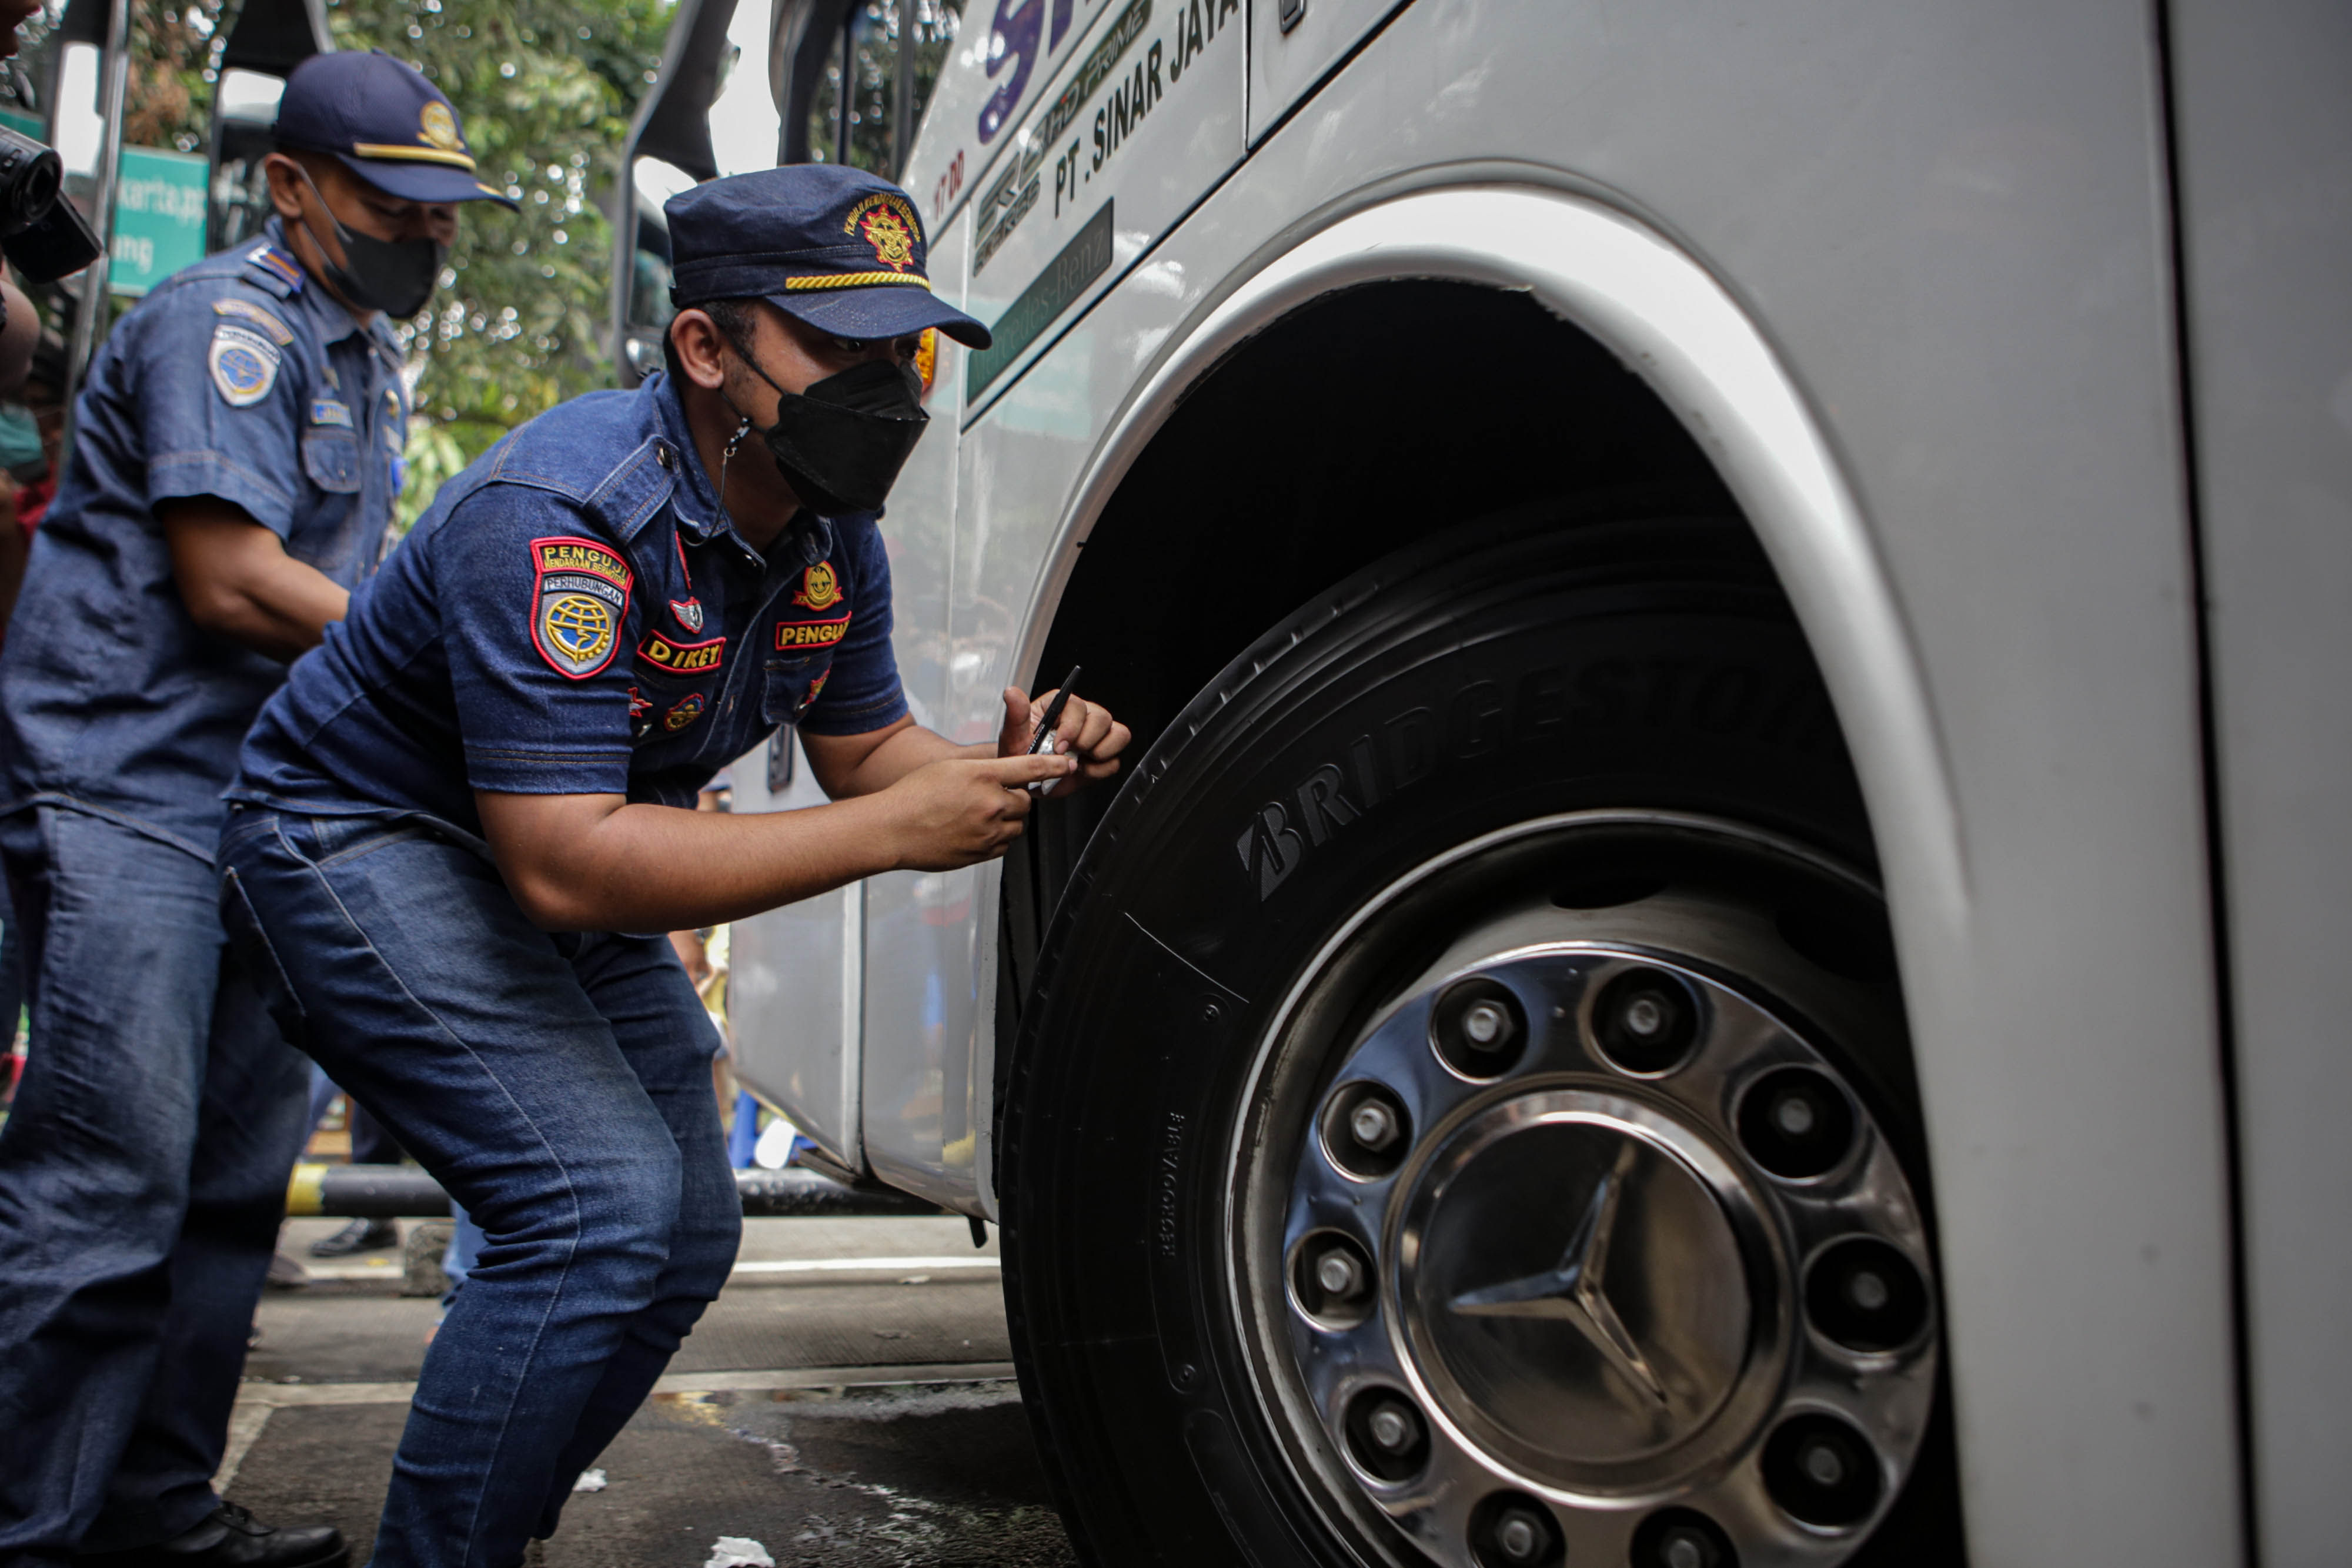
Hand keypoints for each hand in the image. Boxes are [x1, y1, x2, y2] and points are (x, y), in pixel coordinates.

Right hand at [880, 751, 1073, 869]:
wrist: (892, 829)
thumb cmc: (914, 795)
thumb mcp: (951, 768)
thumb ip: (985, 771)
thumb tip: (1008, 778)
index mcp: (982, 776)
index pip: (1030, 767)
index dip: (1054, 766)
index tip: (1069, 765)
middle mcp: (990, 804)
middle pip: (1024, 802)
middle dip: (1014, 799)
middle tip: (990, 797)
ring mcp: (987, 832)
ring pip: (1017, 827)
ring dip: (1006, 820)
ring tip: (977, 815)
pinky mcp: (981, 853)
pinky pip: (1003, 846)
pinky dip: (996, 839)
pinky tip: (971, 831)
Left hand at [996, 685, 1132, 798]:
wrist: (1028, 779)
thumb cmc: (1021, 754)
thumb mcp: (1013, 736)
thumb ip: (1016, 715)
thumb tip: (1012, 693)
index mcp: (1060, 706)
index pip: (1078, 706)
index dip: (1072, 727)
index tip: (1059, 746)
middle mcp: (1082, 717)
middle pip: (1102, 718)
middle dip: (1087, 741)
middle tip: (1068, 754)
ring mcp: (1096, 735)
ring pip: (1119, 734)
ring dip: (1099, 753)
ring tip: (1077, 762)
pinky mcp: (1103, 756)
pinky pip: (1115, 761)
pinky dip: (1100, 770)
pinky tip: (1082, 771)